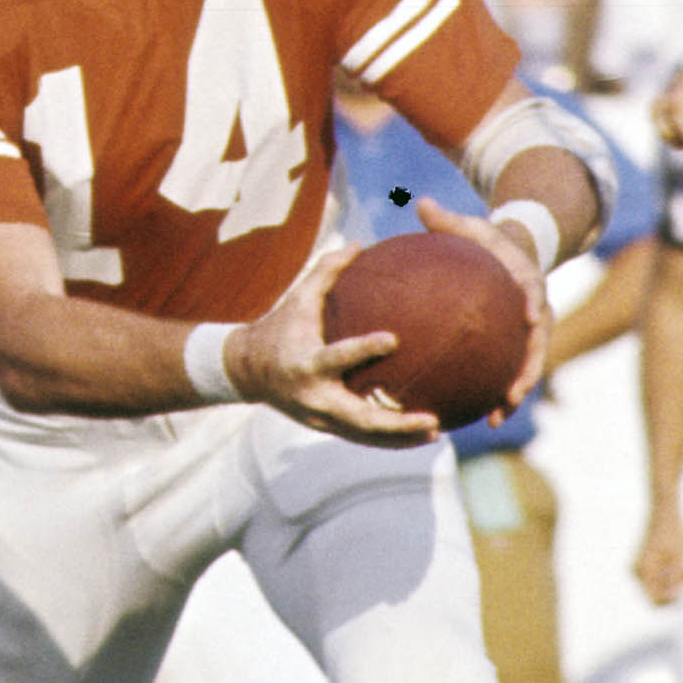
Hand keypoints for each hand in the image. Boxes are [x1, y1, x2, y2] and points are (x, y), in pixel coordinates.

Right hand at [225, 242, 436, 447]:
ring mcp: (320, 418)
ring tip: (436, 431)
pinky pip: (362, 436)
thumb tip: (359, 244)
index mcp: (306, 363)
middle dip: (396, 423)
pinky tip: (419, 433)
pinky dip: (389, 438)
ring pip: (365, 434)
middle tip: (431, 419)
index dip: (362, 350)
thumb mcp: (297, 299)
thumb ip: (327, 272)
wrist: (246, 370)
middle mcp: (314, 397)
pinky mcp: (326, 427)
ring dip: (400, 438)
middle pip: (359, 418)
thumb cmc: (279, 327)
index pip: (337, 357)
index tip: (394, 339)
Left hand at [413, 195, 552, 411]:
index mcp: (528, 282)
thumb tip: (420, 204)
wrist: (513, 256)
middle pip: (539, 345)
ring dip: (514, 394)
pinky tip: (477, 416)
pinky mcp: (516, 348)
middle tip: (514, 392)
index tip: (533, 318)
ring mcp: (529, 334)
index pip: (536, 292)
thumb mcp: (471, 228)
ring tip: (495, 417)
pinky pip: (508, 373)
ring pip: (527, 368)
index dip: (537, 304)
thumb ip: (447, 220)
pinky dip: (497, 395)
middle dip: (529, 370)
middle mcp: (536, 312)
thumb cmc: (487, 243)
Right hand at [634, 498, 682, 606]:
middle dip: (674, 591)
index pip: (654, 600)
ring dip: (673, 582)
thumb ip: (675, 579)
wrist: (664, 509)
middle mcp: (638, 572)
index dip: (672, 602)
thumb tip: (675, 597)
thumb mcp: (679, 557)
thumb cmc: (673, 531)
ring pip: (658, 586)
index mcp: (644, 571)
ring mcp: (640, 567)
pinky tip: (681, 563)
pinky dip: (670, 574)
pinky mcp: (645, 562)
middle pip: (655, 594)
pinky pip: (657, 577)